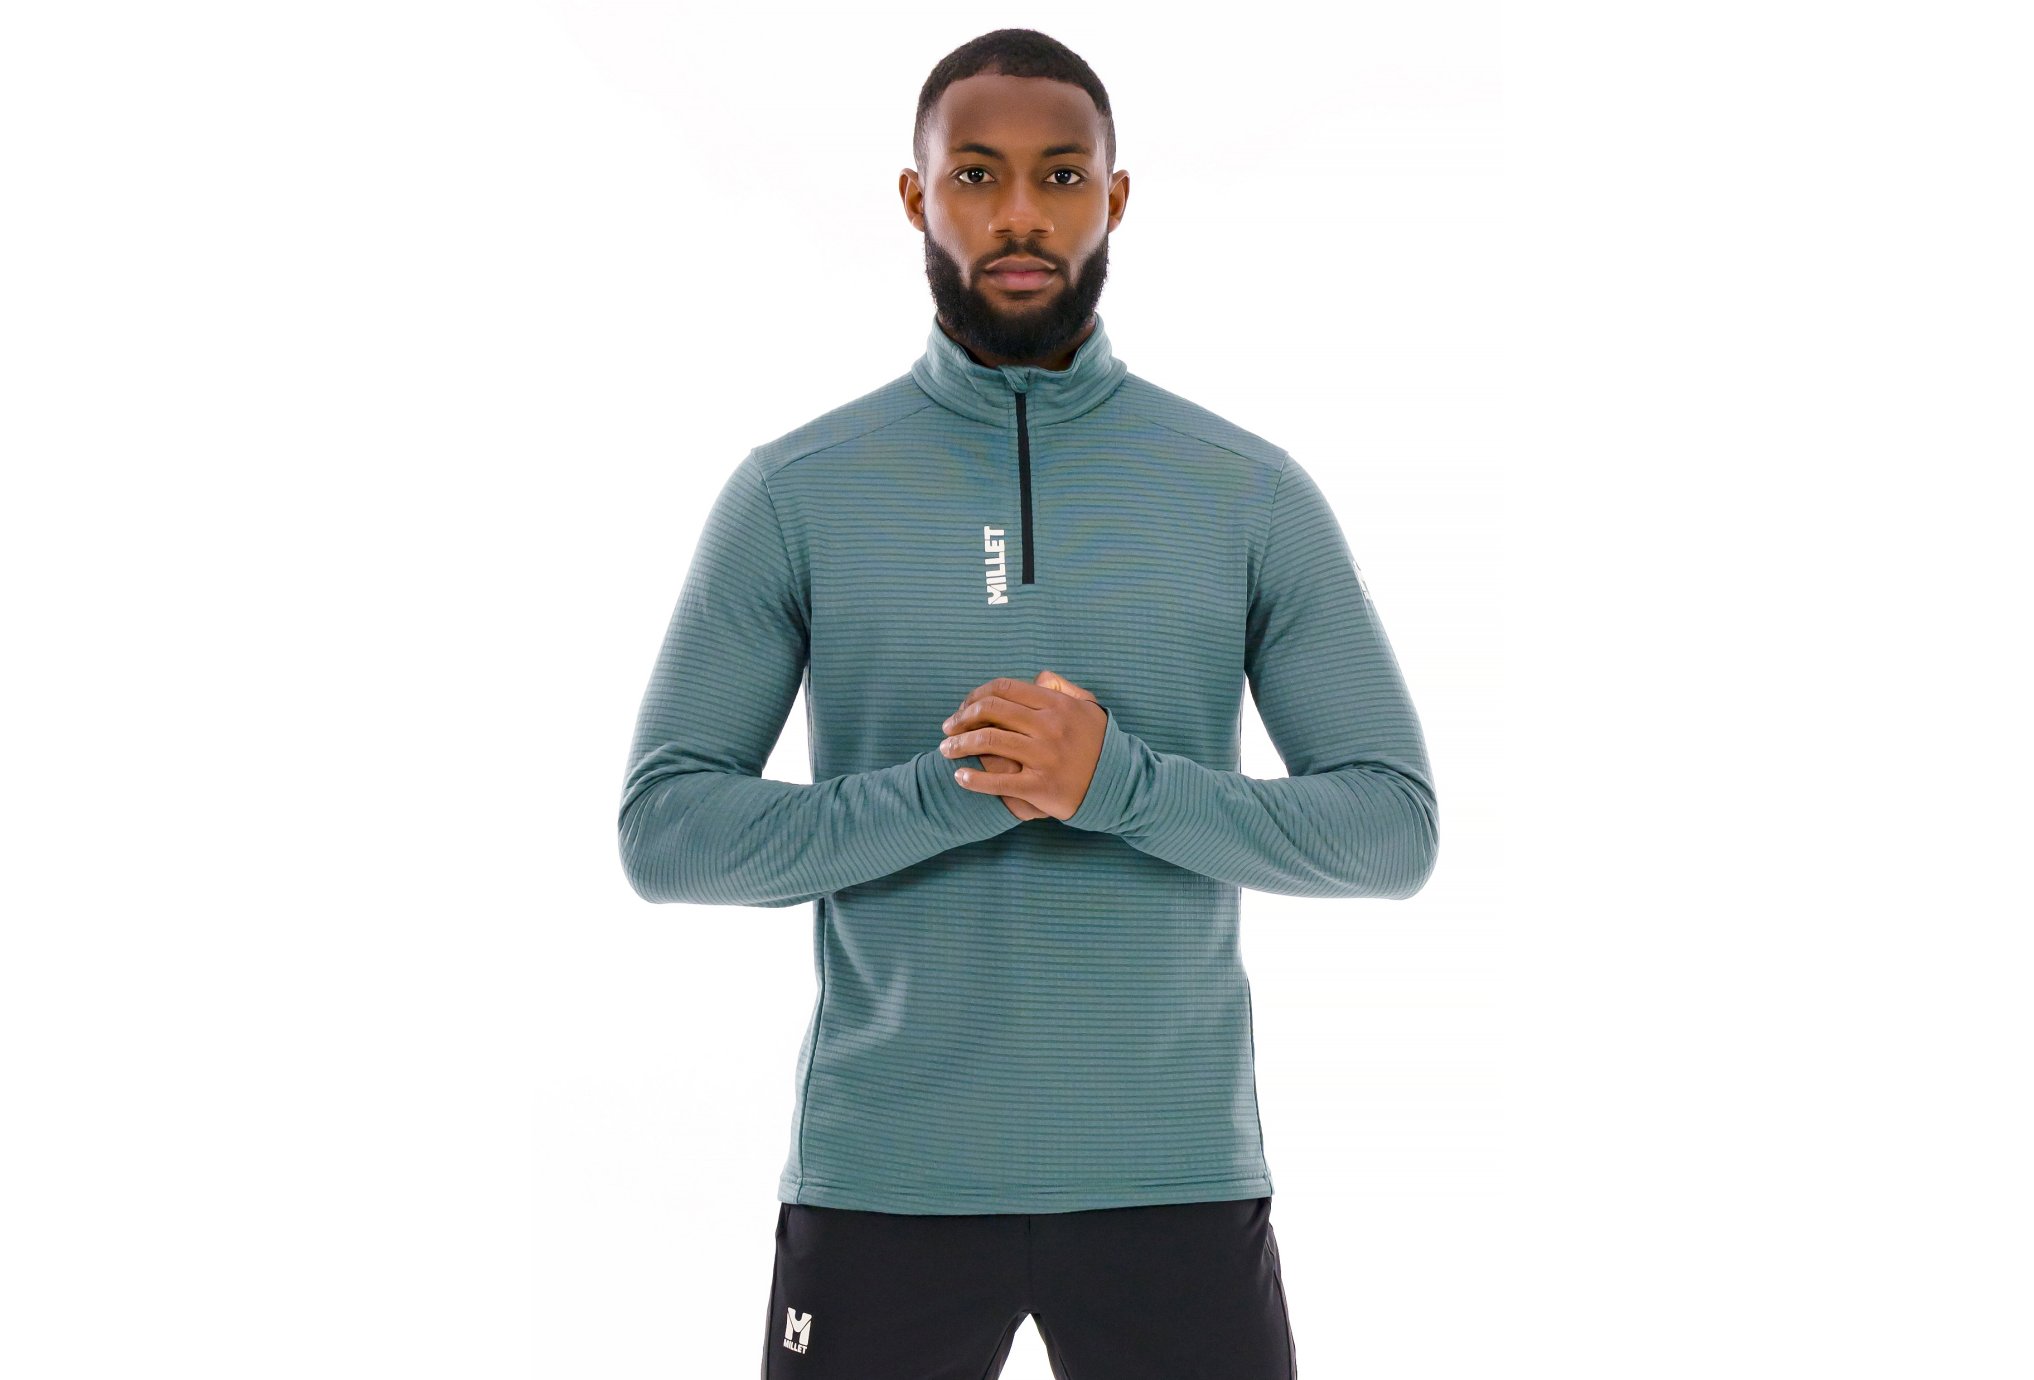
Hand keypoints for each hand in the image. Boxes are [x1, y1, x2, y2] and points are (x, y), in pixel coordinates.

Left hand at [939, 670, 1105, 820]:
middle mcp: (1049, 727)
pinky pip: (997, 782)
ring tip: (946, 750)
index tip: (963, 707)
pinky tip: (960, 777)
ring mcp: (1044, 758)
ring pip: (989, 743)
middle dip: (961, 718)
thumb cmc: (1100, 744)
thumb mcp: (1088, 708)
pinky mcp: (1040, 788)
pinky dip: (973, 779)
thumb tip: (1037, 677)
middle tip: (947, 728)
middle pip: (990, 712)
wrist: (1122, 784)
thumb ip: (1062, 688)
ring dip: (959, 745)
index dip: (976, 695)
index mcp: (1056, 704)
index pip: (1004, 689)